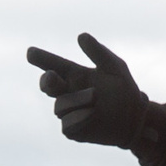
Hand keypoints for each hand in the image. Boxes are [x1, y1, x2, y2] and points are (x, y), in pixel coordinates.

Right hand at [26, 34, 150, 148]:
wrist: (135, 119)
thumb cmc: (124, 90)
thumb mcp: (115, 67)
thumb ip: (98, 52)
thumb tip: (81, 36)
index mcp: (74, 75)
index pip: (53, 65)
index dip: (41, 58)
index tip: (30, 52)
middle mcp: (68, 92)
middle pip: (47, 85)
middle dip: (47, 81)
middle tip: (52, 76)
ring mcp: (68, 112)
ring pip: (60, 105)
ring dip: (77, 99)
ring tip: (96, 97)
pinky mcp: (72, 130)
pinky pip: (67, 123)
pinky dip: (79, 116)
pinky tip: (93, 113)